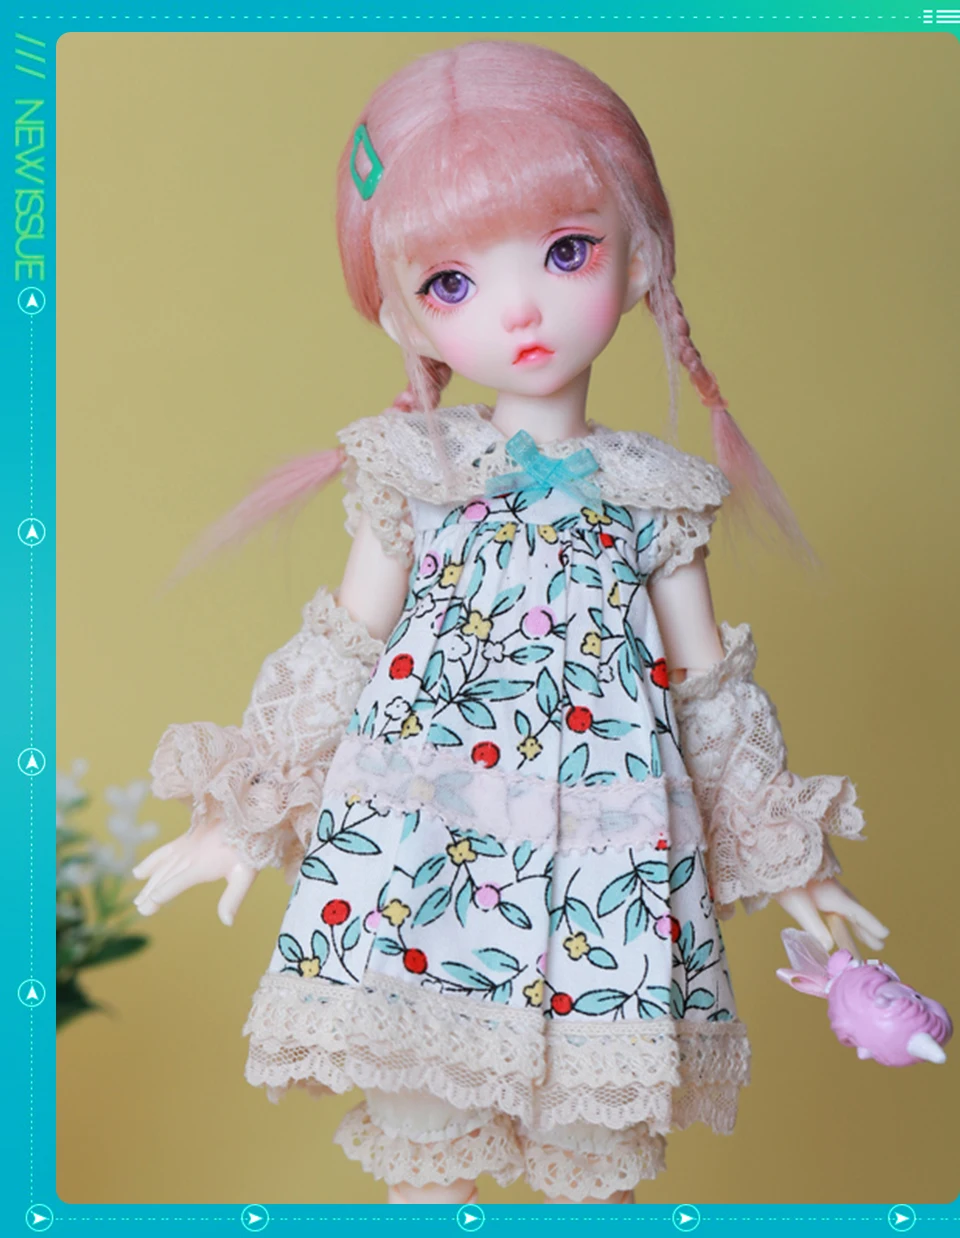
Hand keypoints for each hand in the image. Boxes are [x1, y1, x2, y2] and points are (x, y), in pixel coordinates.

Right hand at [132, 817, 256, 925]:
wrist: (247, 819)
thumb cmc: (249, 850)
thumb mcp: (245, 875)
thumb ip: (233, 898)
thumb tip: (227, 922)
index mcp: (203, 865)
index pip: (177, 882)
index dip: (162, 894)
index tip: (148, 907)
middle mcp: (190, 856)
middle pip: (166, 877)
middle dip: (151, 893)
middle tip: (141, 909)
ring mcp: (186, 846)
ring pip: (162, 867)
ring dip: (149, 882)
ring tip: (138, 900)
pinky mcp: (186, 838)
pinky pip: (164, 851)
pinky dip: (151, 861)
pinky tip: (138, 872)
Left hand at [775, 877, 888, 953]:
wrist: (774, 856)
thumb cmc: (787, 882)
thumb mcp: (800, 907)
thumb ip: (815, 927)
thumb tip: (829, 947)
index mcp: (835, 898)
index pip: (859, 915)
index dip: (871, 926)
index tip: (885, 935)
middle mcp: (835, 892)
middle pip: (855, 912)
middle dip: (866, 929)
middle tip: (879, 944)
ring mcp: (826, 888)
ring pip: (847, 907)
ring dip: (856, 922)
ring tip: (864, 935)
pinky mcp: (815, 886)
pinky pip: (837, 904)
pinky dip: (844, 914)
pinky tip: (838, 917)